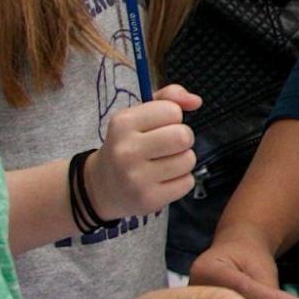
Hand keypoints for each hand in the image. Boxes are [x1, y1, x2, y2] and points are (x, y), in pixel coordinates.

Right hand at [86, 85, 201, 220]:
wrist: (102, 186)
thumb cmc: (127, 143)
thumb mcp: (138, 115)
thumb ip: (169, 98)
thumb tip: (197, 101)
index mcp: (123, 123)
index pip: (172, 111)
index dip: (173, 117)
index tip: (160, 126)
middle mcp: (127, 150)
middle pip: (183, 136)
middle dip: (183, 138)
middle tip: (170, 145)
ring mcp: (136, 178)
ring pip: (188, 160)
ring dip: (183, 160)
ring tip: (165, 162)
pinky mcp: (149, 200)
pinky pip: (187, 183)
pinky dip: (182, 180)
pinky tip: (164, 179)